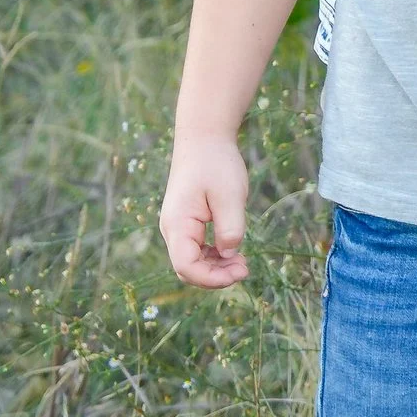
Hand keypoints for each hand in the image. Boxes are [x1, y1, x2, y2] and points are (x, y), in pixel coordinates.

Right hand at [162, 135, 249, 288]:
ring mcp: (178, 227)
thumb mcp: (229, 195)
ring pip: (192, 260)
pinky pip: (196, 249)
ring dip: (216, 267)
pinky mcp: (187, 223)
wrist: (204, 138)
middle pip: (187, 268)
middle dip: (215, 276)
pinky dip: (214, 255)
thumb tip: (230, 255)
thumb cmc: (216, 163)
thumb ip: (230, 228)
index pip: (186, 266)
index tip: (239, 274)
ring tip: (242, 263)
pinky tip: (233, 252)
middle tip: (245, 269)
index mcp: (177, 224)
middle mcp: (172, 229)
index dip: (211, 278)